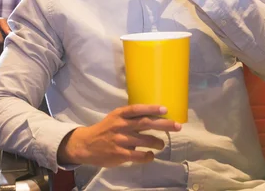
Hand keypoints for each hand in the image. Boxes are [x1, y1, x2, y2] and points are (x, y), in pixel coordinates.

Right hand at [57, 105, 181, 167]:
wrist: (87, 145)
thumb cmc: (105, 130)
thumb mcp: (115, 118)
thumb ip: (130, 117)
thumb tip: (153, 117)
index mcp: (120, 115)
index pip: (137, 109)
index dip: (151, 109)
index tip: (165, 109)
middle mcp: (121, 125)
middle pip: (146, 123)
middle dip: (164, 124)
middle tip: (177, 126)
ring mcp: (120, 140)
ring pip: (145, 140)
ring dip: (157, 142)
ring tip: (161, 144)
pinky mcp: (119, 154)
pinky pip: (139, 155)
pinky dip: (148, 156)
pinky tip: (150, 155)